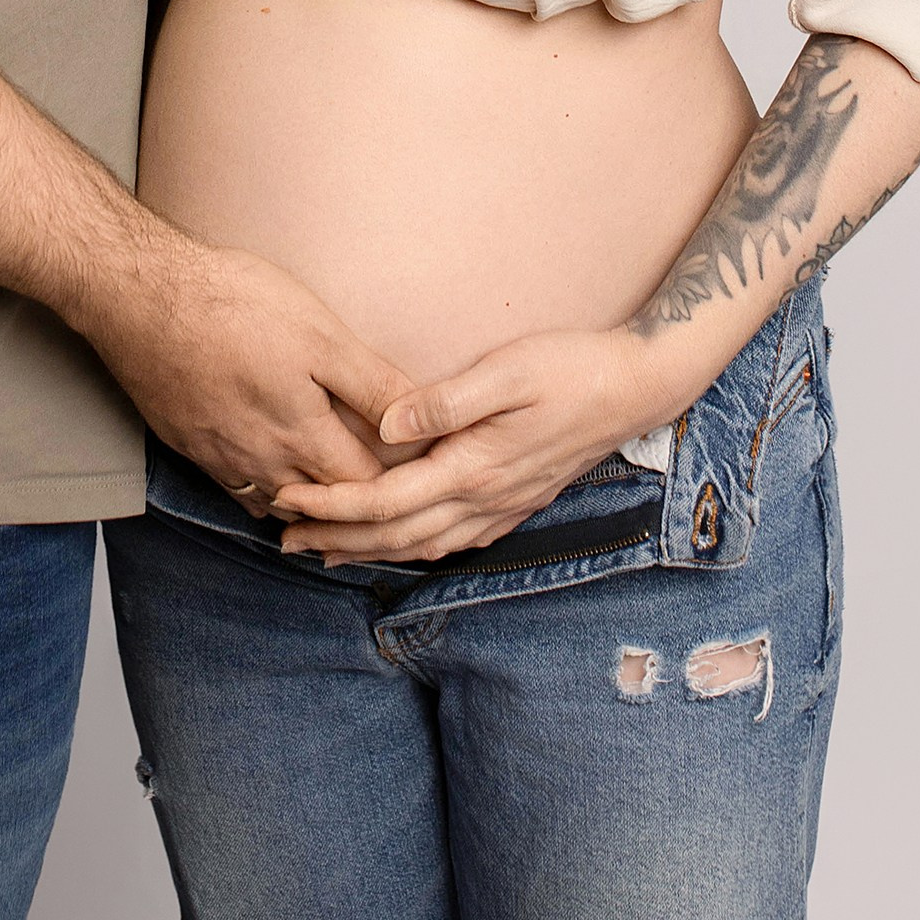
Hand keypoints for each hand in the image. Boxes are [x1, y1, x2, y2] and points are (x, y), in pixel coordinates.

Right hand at [84, 233, 412, 504]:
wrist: (139, 297)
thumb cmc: (234, 305)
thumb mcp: (321, 335)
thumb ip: (372, 385)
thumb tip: (419, 422)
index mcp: (302, 439)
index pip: (366, 488)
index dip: (397, 481)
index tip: (420, 472)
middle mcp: (262, 465)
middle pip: (322, 506)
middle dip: (357, 506)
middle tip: (390, 501)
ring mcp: (221, 460)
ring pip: (277, 505)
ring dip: (308, 509)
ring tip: (338, 506)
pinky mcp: (189, 446)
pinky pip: (236, 491)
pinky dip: (265, 495)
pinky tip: (274, 482)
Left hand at [268, 326, 671, 564]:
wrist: (637, 386)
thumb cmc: (572, 367)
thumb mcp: (507, 371)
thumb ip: (445, 400)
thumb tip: (386, 424)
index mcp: (474, 468)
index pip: (385, 502)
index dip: (331, 506)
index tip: (286, 499)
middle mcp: (486, 500)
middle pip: (395, 537)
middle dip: (335, 541)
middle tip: (282, 539)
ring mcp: (503, 508)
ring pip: (423, 546)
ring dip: (368, 553)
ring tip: (323, 552)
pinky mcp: (515, 504)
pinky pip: (452, 541)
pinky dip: (413, 548)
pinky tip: (398, 545)